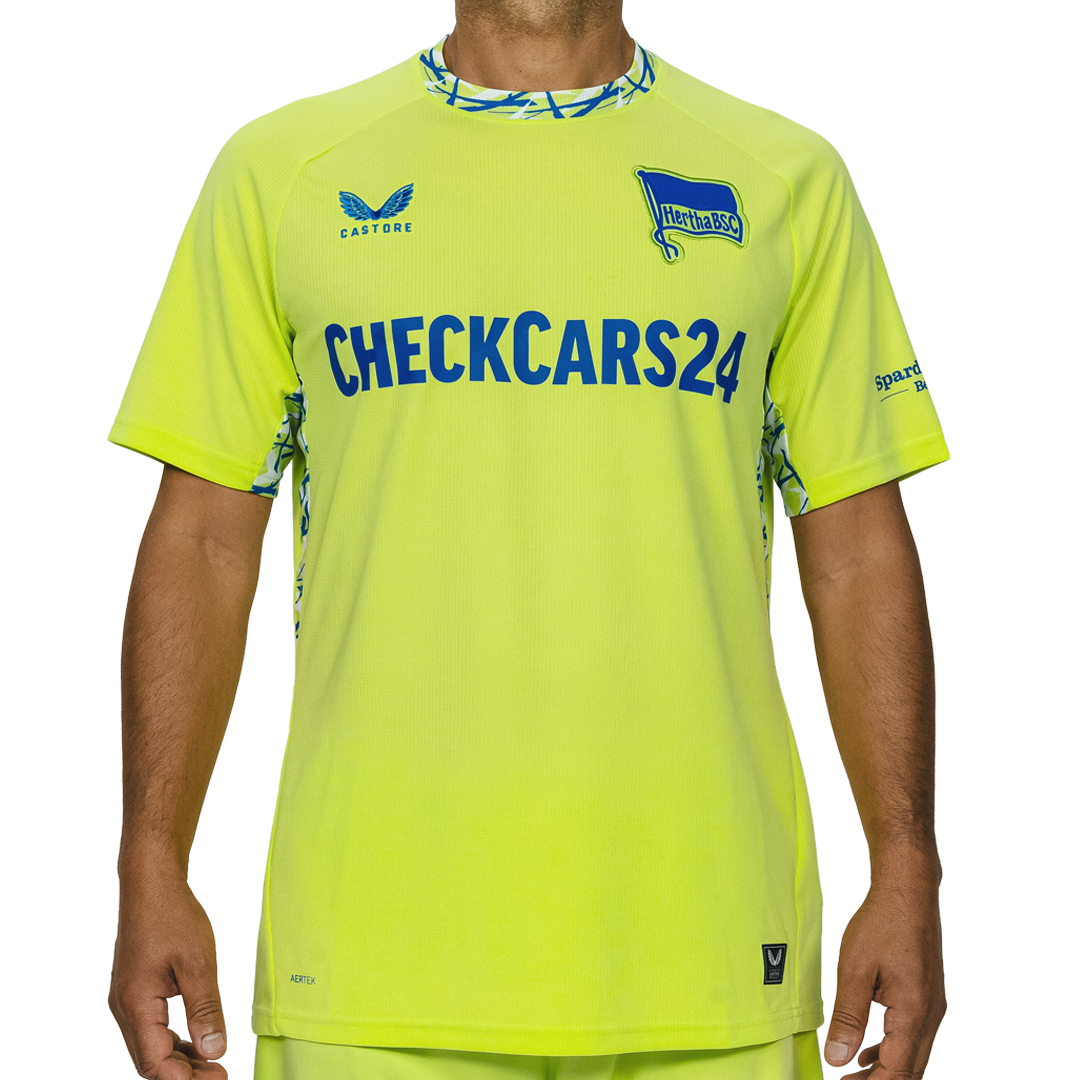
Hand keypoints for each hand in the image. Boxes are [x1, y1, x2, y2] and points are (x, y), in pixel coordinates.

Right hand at [109, 871, 228, 1078]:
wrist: (151, 885)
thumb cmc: (172, 916)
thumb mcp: (198, 963)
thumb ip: (205, 1010)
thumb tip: (213, 1051)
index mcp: (136, 1003)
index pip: (155, 1061)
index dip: (184, 1078)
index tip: (216, 1079)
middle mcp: (125, 1007)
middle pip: (150, 1059)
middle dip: (183, 1074)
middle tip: (218, 1076)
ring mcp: (128, 999)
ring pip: (150, 1045)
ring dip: (179, 1059)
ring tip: (212, 1065)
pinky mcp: (136, 991)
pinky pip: (151, 1028)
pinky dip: (172, 1040)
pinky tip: (196, 1043)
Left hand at [823, 876, 946, 1078]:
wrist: (908, 893)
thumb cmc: (884, 923)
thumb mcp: (855, 970)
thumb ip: (848, 1017)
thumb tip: (838, 1057)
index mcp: (914, 1013)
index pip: (897, 1072)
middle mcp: (929, 1016)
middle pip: (909, 1070)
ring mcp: (931, 1007)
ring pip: (912, 1055)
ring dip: (885, 1070)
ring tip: (853, 1077)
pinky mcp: (926, 997)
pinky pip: (912, 1037)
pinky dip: (891, 1050)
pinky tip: (869, 1053)